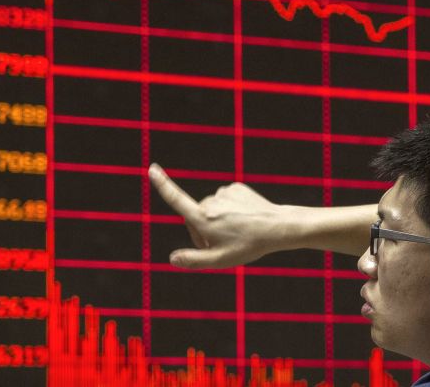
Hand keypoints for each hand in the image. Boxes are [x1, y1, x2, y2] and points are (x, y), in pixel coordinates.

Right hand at [148, 163, 287, 268]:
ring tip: (235, 233)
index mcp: (203, 218)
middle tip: (219, 246)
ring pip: (211, 208)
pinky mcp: (236, 187)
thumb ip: (193, 260)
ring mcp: (224, 193)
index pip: (177, 199)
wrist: (277, 227)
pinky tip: (242, 219)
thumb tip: (172, 259)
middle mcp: (211, 202)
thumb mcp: (220, 260)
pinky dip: (229, 210)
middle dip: (201, 230)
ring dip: (216, 220)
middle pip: (195, 216)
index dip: (163, 185)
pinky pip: (225, 200)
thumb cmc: (248, 245)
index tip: (152, 170)